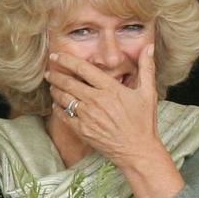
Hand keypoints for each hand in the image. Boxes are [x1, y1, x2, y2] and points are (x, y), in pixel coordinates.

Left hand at [45, 44, 163, 168]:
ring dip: (55, 90)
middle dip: (55, 75)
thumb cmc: (144, 122)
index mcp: (111, 89)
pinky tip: (59, 104)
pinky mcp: (82, 130)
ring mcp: (87, 116)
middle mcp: (96, 101)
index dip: (66, 60)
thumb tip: (149, 47)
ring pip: (63, 97)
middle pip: (68, 82)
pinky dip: (58, 107)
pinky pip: (63, 115)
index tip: (57, 55)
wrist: (138, 151)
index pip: (83, 69)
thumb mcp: (149, 93)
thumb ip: (147, 68)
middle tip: (49, 71)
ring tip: (52, 86)